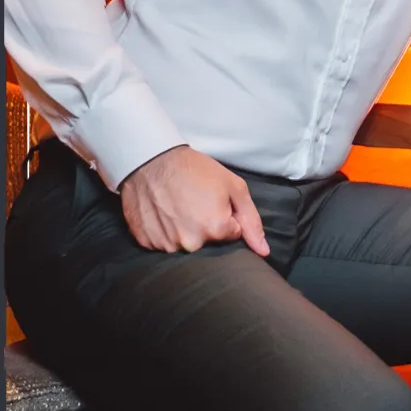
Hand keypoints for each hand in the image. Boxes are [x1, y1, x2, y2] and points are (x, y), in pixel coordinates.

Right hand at [120, 145, 270, 256]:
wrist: (152, 160)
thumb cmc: (195, 170)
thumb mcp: (234, 187)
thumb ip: (251, 220)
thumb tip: (264, 251)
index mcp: (215, 229)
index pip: (232, 234)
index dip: (226, 216)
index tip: (214, 201)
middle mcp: (191, 243)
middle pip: (209, 242)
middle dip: (207, 225)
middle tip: (196, 202)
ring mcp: (166, 245)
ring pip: (186, 244)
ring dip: (185, 229)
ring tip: (178, 206)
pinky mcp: (146, 243)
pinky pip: (163, 243)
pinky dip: (165, 231)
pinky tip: (164, 212)